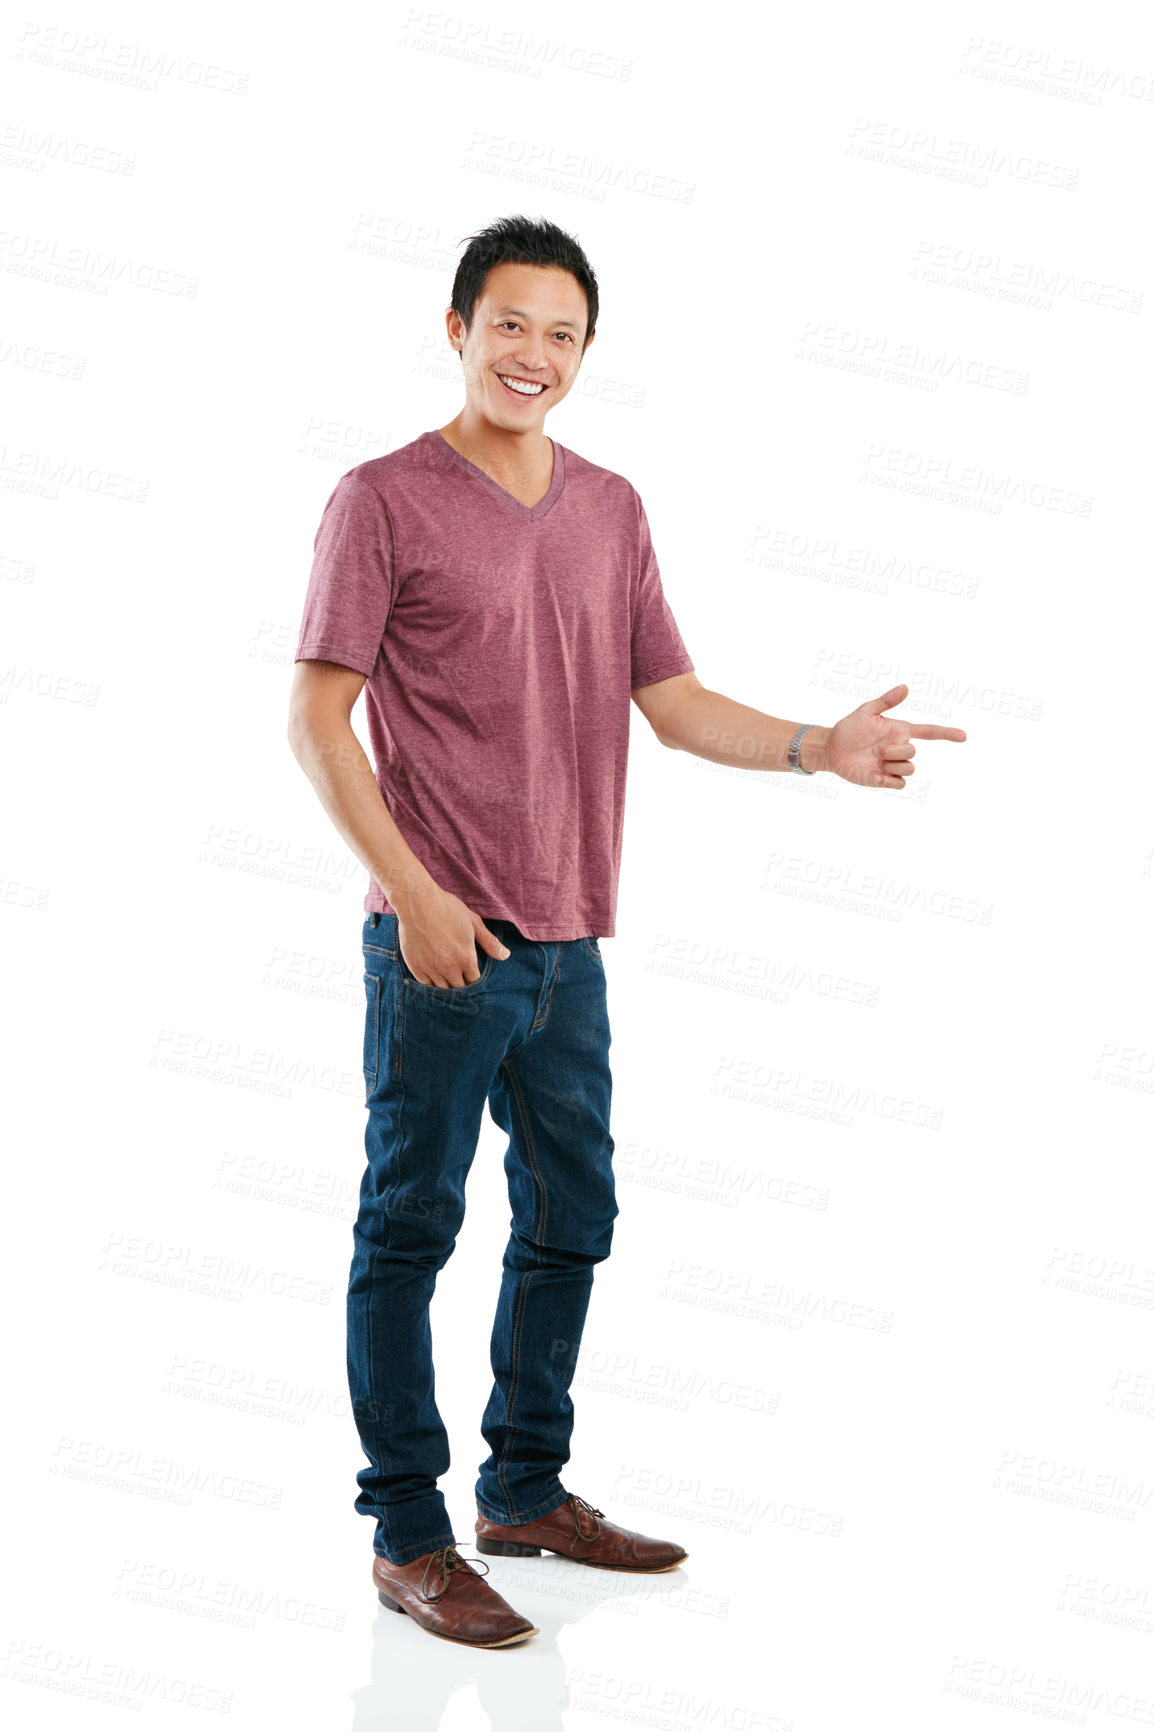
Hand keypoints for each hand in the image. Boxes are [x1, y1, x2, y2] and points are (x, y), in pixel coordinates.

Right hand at [394, 886, 509, 987]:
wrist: (418, 903)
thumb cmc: (448, 909)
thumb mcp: (473, 922)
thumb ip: (489, 942)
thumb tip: (505, 955)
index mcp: (466, 958)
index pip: (475, 982)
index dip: (475, 982)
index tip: (473, 978)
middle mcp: (450, 968)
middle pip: (460, 989)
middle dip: (462, 986)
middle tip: (462, 982)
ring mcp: (432, 969)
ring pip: (443, 990)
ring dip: (447, 988)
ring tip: (449, 982)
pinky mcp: (416, 968)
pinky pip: (426, 986)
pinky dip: (432, 986)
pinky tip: (434, 980)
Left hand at [822, 683, 966, 788]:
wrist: (832, 749)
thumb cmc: (850, 728)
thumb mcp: (867, 711)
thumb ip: (887, 701)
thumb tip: (905, 687)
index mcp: (901, 731)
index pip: (930, 732)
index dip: (947, 734)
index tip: (964, 736)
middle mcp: (900, 748)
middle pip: (913, 752)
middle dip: (893, 751)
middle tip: (873, 750)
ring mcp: (894, 765)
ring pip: (909, 769)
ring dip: (891, 765)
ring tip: (873, 760)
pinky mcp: (886, 780)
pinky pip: (900, 784)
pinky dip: (888, 780)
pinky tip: (874, 774)